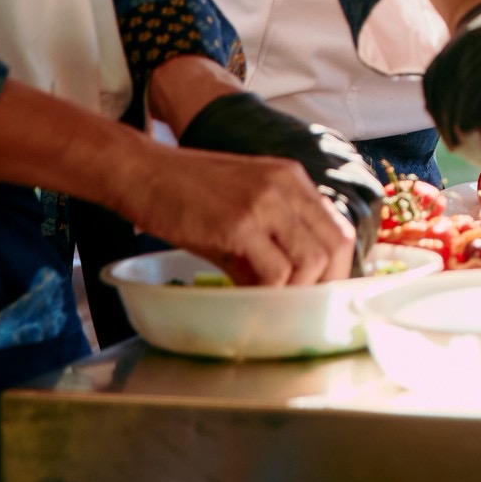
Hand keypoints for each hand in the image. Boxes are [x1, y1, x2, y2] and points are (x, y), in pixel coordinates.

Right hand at [116, 140, 355, 285]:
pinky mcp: (238, 224)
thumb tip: (281, 290)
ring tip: (275, 305)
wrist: (141, 173)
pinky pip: (275, 270)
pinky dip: (271, 293)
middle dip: (326, 285)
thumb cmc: (184, 194)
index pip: (338, 228)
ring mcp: (264, 203)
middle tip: (304, 308)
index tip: (323, 293)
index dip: (339, 267)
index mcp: (291, 180)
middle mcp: (286, 186)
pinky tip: (252, 299)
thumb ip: (266, 243)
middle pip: (336, 244)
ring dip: (298, 291)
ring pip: (312, 260)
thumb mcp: (238, 211)